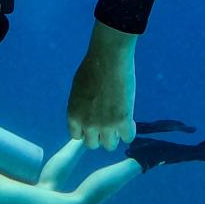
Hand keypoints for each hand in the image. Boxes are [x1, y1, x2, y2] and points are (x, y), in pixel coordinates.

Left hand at [67, 23, 136, 149]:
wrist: (108, 58)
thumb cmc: (92, 67)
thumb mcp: (78, 90)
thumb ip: (81, 106)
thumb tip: (88, 114)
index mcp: (73, 115)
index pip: (77, 136)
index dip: (86, 130)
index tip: (93, 123)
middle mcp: (87, 124)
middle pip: (92, 144)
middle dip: (99, 134)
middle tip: (108, 122)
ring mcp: (105, 125)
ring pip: (109, 145)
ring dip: (114, 135)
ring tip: (119, 121)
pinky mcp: (123, 122)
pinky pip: (127, 137)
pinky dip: (129, 131)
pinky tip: (130, 120)